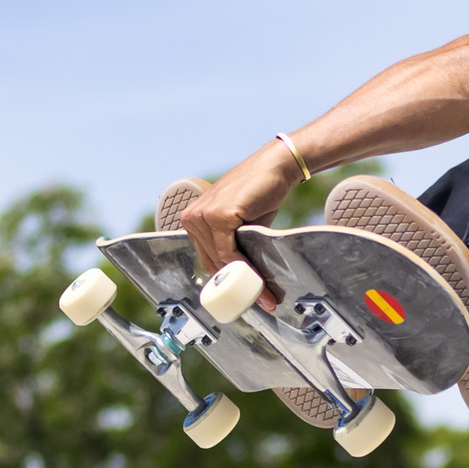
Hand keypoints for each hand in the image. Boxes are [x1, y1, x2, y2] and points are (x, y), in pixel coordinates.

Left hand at [178, 148, 302, 302]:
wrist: (275, 167)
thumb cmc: (260, 192)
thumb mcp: (239, 223)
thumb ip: (231, 245)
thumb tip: (239, 277)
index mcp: (193, 219)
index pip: (206, 258)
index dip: (225, 279)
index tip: (243, 295)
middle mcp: (193, 217)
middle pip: (212, 262)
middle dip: (235, 285)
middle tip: (259, 300)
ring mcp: (204, 215)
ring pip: (221, 260)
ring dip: (244, 281)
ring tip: (264, 294)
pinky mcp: (219, 216)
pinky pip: (230, 252)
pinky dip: (245, 269)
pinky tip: (259, 279)